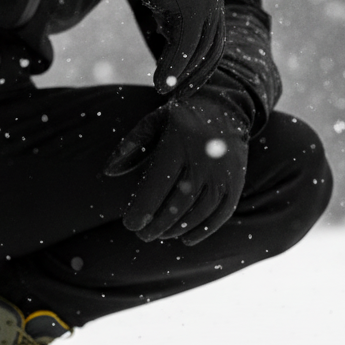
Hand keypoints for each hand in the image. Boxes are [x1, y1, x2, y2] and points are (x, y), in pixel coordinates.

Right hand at [100, 0, 223, 96]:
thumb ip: (174, 18)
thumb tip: (171, 41)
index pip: (214, 42)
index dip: (202, 67)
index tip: (187, 85)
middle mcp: (214, 0)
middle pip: (211, 49)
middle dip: (196, 76)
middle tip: (179, 97)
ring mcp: (205, 3)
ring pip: (198, 51)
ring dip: (181, 76)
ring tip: (164, 93)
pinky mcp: (189, 7)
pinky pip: (184, 46)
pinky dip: (172, 68)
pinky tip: (161, 83)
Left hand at [103, 88, 250, 245]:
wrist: (226, 105)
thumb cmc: (180, 118)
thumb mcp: (152, 121)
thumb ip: (129, 145)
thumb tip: (108, 172)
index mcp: (178, 144)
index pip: (158, 184)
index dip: (143, 209)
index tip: (130, 224)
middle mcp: (203, 159)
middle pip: (178, 203)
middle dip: (158, 225)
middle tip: (143, 235)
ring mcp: (223, 172)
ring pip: (200, 212)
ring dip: (178, 229)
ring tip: (160, 235)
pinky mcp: (236, 181)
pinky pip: (222, 213)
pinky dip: (204, 230)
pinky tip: (186, 239)